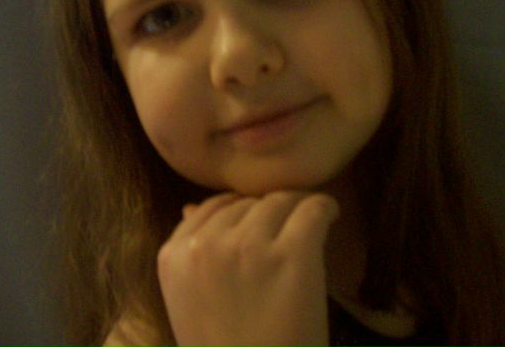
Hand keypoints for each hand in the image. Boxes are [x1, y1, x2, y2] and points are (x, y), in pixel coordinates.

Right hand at [157, 191, 339, 346]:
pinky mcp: (291, 253)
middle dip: (269, 212)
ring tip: (311, 223)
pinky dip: (326, 209)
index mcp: (174, 256)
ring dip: (298, 209)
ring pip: (281, 200)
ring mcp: (248, 246)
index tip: (261, 224)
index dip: (240, 212)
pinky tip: (330, 217)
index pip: (210, 206)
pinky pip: (313, 209)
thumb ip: (191, 254)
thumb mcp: (191, 304)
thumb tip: (192, 206)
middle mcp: (206, 244)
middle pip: (247, 202)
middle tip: (289, 227)